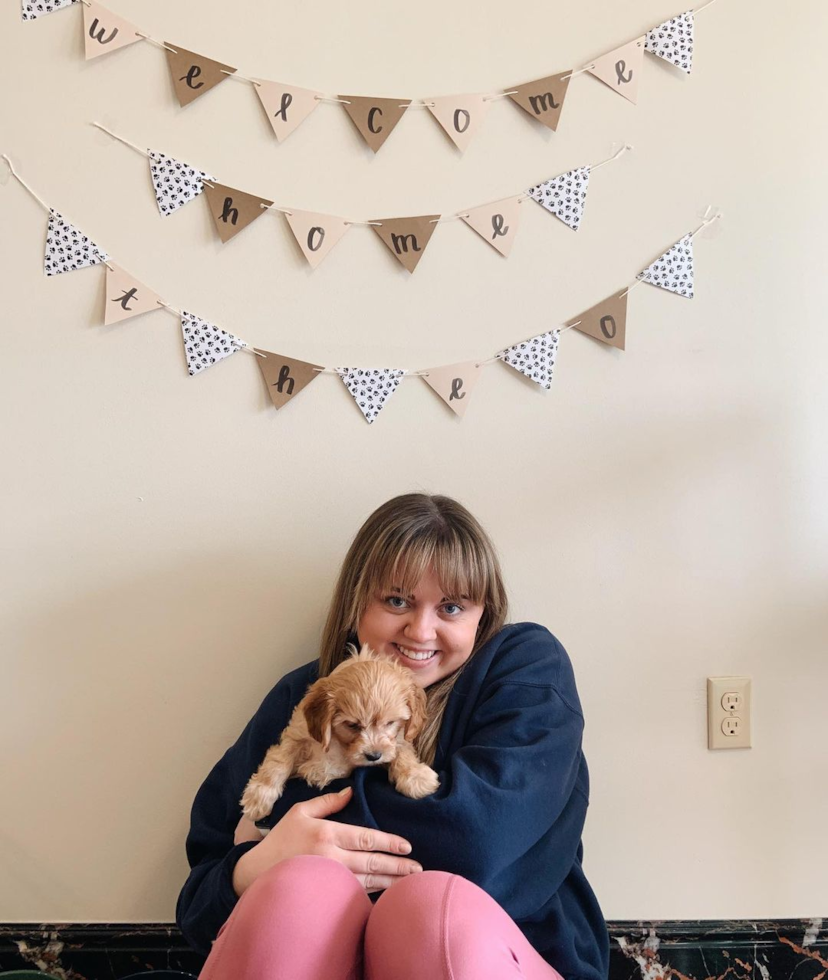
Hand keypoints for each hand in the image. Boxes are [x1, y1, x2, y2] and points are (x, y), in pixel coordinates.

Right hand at [232, 786, 421, 896]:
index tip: (406, 845)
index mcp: (327, 834)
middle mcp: (331, 857)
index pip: (365, 837)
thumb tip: (350, 791)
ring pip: (367, 882)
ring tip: (410, 883)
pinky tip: (387, 896)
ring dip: (391, 882)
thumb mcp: (300, 812)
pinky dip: (372, 896)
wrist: (256, 874)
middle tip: (418, 868)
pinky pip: (354, 897)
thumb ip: (327, 802)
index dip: (388, 842)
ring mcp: (328, 879)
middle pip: (371, 862)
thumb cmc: (279, 840)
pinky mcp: (324, 896)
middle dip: (397, 865)